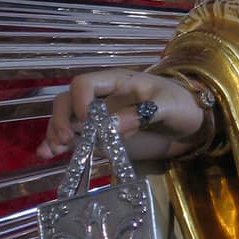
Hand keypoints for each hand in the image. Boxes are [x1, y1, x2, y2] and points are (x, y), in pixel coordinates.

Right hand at [37, 70, 207, 161]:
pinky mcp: (101, 137)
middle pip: (67, 101)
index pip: (85, 83)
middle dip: (60, 119)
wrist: (192, 125)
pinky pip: (75, 138)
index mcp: (117, 82)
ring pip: (66, 119)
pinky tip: (47, 155)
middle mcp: (102, 98)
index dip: (79, 100)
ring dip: (54, 133)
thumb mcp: (168, 106)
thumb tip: (110, 125)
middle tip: (65, 140)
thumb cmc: (182, 106)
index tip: (86, 121)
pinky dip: (58, 145)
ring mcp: (100, 119)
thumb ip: (142, 113)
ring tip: (53, 151)